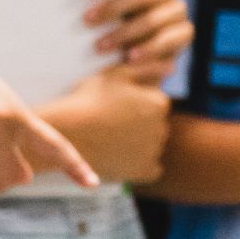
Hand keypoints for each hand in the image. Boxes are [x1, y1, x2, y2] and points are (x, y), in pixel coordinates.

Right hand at [44, 71, 171, 185]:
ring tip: (112, 139)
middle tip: (112, 123)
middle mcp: (163, 128)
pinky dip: (139, 164)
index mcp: (159, 103)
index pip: (155, 103)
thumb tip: (172, 67)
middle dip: (141, 123)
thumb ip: (148, 68)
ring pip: (152, 145)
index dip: (135, 104)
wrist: (67, 134)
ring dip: (140, 143)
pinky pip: (150, 167)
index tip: (116, 106)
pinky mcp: (144, 171)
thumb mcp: (116, 74)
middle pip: (155, 125)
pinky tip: (121, 155)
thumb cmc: (88, 100)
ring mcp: (154, 151)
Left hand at [88, 0, 188, 89]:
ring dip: (125, 34)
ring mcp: (177, 9)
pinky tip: (129, 58)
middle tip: (87, 21)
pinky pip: (169, 40)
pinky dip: (148, 50)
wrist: (130, 50)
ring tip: (101, 46)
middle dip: (113, 8)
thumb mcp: (101, 2)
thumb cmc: (108, 19)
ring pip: (153, 19)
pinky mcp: (185, 32)